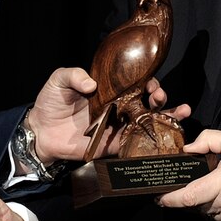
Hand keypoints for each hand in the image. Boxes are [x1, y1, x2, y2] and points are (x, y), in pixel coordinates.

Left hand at [27, 68, 190, 162]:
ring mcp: (116, 126)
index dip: (146, 81)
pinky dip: (151, 141)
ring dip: (166, 117)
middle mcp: (117, 107)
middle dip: (160, 97)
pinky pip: (135, 143)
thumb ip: (74, 75)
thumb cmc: (50, 102)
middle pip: (146, 101)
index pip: (134, 82)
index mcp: (109, 90)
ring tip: (180, 113)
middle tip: (160, 96)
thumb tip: (92, 84)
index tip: (150, 83)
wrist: (40, 132)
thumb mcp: (59, 80)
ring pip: (147, 121)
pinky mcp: (112, 145)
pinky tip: (166, 136)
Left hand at [156, 131, 220, 220]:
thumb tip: (189, 149)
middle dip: (190, 197)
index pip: (188, 198)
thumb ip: (207, 140)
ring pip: (210, 214)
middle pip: (197, 206)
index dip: (170, 200)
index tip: (159, 198)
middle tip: (191, 183)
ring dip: (206, 203)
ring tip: (215, 186)